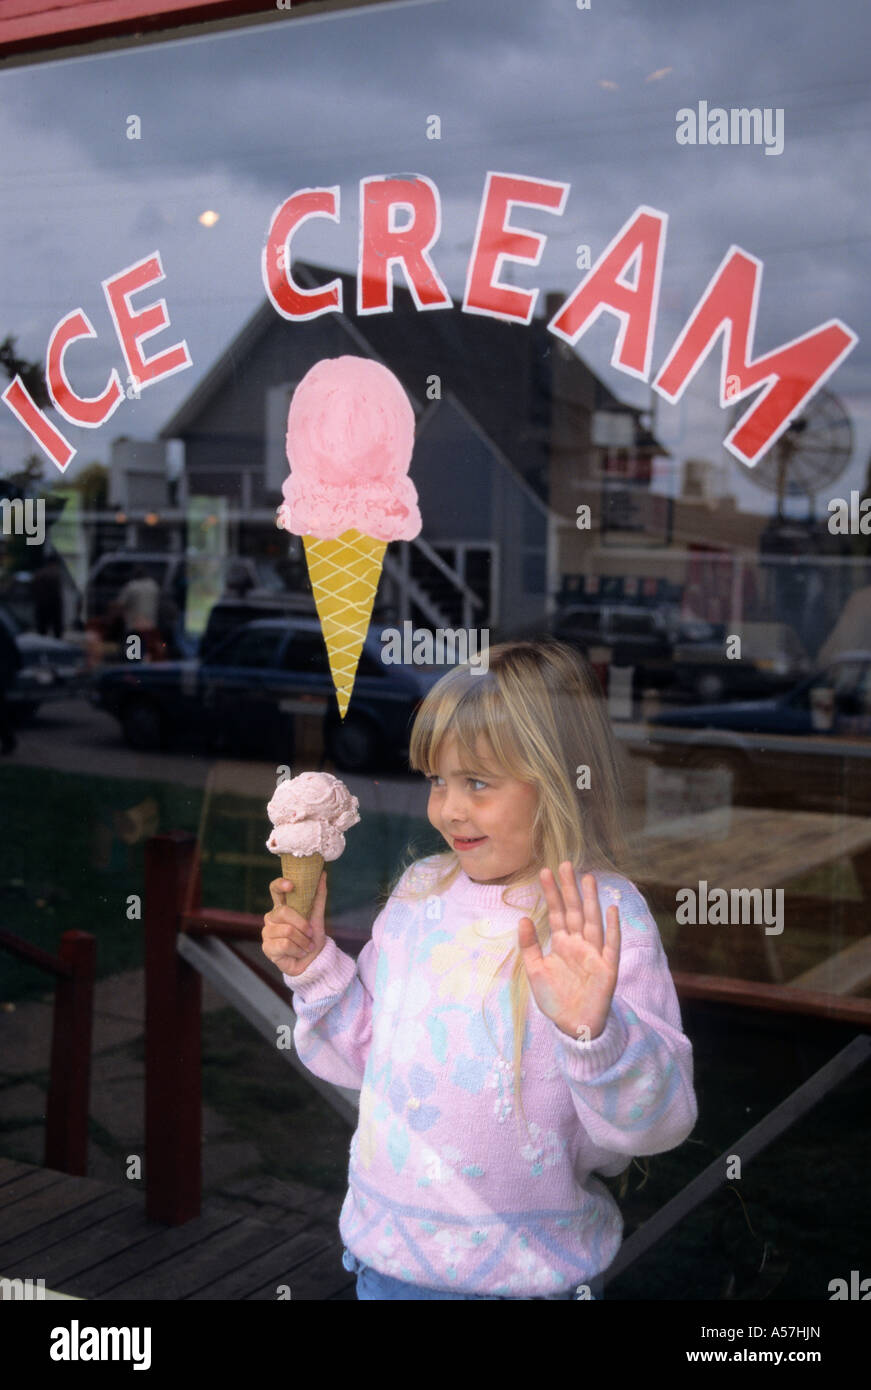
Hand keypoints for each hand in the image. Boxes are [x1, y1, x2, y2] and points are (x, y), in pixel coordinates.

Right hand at [262, 872, 326, 976]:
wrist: (313, 961)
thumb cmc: (312, 938)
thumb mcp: (317, 917)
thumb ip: (318, 896)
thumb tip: (323, 873)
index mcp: (282, 906)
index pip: (274, 889)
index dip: (280, 884)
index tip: (291, 885)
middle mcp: (271, 917)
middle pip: (284, 911)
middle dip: (302, 924)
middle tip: (311, 933)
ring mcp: (267, 932)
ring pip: (286, 930)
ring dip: (302, 940)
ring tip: (306, 946)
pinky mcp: (267, 948)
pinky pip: (284, 944)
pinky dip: (297, 950)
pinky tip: (299, 953)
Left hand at [518, 863, 619, 1040]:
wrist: (573, 1026)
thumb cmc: (555, 999)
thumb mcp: (535, 971)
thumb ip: (530, 945)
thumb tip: (523, 918)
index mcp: (562, 944)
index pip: (557, 913)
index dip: (552, 894)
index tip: (544, 872)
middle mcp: (579, 944)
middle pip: (575, 911)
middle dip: (570, 889)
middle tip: (565, 864)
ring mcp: (594, 954)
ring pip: (593, 922)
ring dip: (591, 900)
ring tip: (587, 878)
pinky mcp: (607, 968)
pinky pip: (611, 945)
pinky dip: (612, 928)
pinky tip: (611, 909)